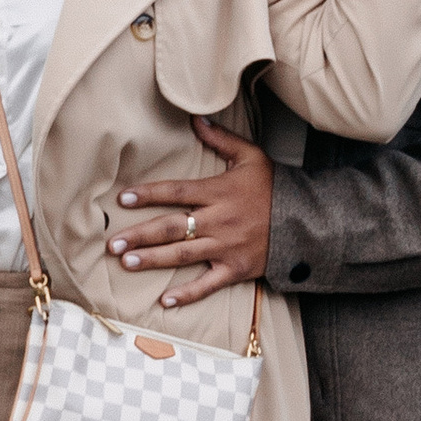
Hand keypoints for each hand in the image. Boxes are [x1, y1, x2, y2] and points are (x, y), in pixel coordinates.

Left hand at [111, 120, 271, 308]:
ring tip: (127, 263)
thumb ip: (221, 140)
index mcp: (219, 192)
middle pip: (172, 228)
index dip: (148, 194)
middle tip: (113, 243)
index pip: (176, 191)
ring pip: (183, 255)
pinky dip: (188, 294)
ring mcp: (226, 247)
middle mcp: (219, 220)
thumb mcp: (251, 157)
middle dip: (140, 235)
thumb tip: (196, 119)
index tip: (123, 198)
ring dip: (153, 260)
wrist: (308, 221)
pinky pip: (209, 284)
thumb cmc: (275, 187)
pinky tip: (165, 301)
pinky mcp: (236, 269)